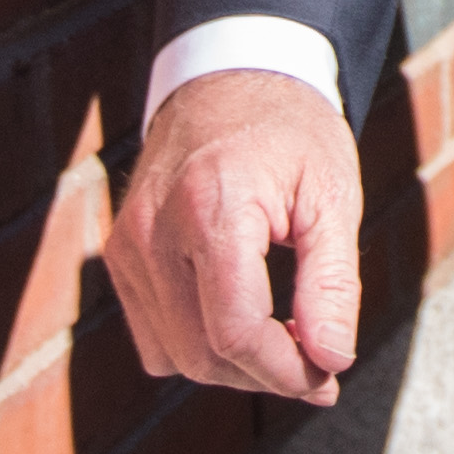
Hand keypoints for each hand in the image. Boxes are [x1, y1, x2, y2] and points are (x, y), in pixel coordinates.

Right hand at [109, 70, 363, 404]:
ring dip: (233, 366)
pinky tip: (241, 318)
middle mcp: (154, 229)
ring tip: (286, 339)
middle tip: (319, 364)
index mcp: (211, 206)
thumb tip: (331, 360)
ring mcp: (128, 244)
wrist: (231, 76)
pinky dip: (197, 345)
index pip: (236, 331)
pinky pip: (153, 336)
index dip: (286, 371)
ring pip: (173, 355)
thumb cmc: (290, 130)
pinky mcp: (120, 254)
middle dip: (265, 376)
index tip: (327, 377)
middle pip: (202, 354)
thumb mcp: (333, 195)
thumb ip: (333, 282)